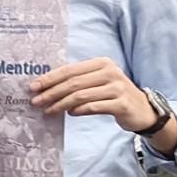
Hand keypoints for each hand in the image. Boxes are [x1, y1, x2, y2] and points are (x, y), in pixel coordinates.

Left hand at [28, 58, 155, 130]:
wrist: (142, 110)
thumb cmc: (113, 95)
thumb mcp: (98, 82)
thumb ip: (77, 82)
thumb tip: (46, 88)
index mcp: (101, 63)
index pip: (70, 70)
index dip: (50, 78)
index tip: (33, 87)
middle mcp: (110, 72)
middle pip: (73, 83)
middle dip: (51, 92)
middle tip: (36, 101)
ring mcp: (117, 87)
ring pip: (80, 96)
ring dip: (60, 104)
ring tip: (48, 110)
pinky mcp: (121, 103)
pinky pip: (93, 107)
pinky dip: (78, 111)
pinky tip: (69, 114)